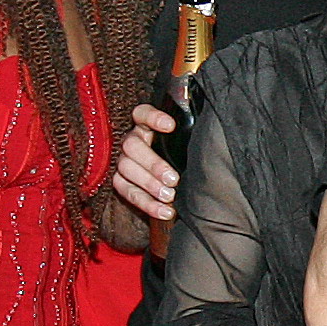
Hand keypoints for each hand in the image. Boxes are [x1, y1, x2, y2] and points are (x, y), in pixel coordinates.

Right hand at [110, 102, 179, 223]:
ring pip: (126, 169)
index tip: (171, 126)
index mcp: (145, 125)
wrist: (174, 180)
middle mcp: (131, 141)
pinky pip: (127, 192)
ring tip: (170, 196)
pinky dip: (147, 204)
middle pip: (132, 146)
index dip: (153, 118)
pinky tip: (165, 211)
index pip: (142, 113)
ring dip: (149, 185)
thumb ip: (188, 136)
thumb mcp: (184, 142)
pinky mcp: (120, 181)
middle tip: (173, 179)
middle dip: (153, 164)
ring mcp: (124, 161)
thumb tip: (206, 135)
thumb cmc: (181, 155)